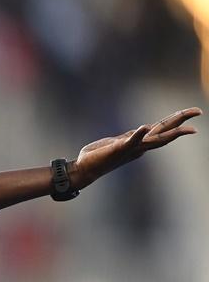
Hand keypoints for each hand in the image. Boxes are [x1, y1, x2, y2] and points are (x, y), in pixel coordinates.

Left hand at [71, 107, 199, 187]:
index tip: (193, 112)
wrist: (84, 170)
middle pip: (165, 131)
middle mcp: (140, 147)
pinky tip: (145, 127)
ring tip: (188, 125)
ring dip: (171, 131)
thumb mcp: (120, 141)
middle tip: (199, 111)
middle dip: (182, 121)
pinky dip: (138, 134)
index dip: (177, 120)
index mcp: (140, 142)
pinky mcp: (118, 149)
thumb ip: (132, 136)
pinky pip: (130, 140)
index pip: (162, 129)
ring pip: (156, 138)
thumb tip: (146, 128)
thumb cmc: (99, 156)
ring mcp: (131, 148)